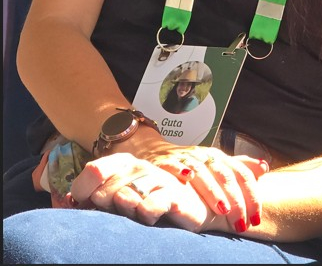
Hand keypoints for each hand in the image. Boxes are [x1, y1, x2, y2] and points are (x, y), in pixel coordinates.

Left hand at [68, 152, 211, 229]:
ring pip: (125, 197)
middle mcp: (140, 167)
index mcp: (124, 163)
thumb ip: (96, 194)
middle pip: (105, 189)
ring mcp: (157, 179)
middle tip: (116, 213)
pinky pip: (148, 207)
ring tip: (134, 214)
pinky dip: (144, 216)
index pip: (93, 171)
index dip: (82, 192)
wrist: (193, 207)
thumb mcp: (122, 196)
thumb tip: (67, 201)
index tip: (86, 205)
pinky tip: (149, 219)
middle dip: (104, 207)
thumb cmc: (152, 202)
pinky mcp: (173, 195)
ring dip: (124, 211)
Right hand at [158, 145, 267, 231]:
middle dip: (235, 200)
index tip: (256, 218)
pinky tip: (188, 178)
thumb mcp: (217, 164)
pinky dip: (181, 170)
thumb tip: (265, 167)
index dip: (251, 195)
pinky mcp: (165, 162)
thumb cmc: (193, 163)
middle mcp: (205, 156)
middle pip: (225, 175)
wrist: (156, 150)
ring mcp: (185, 158)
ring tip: (223, 210)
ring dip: (213, 191)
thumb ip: (240, 167)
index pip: (241, 174)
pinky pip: (173, 165)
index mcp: (219, 157)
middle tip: (241, 223)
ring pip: (202, 172)